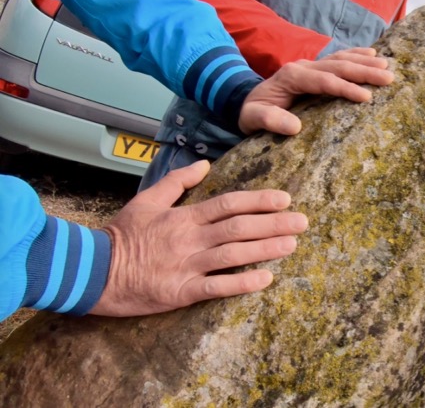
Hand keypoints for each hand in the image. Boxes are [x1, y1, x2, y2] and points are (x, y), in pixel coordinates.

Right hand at [90, 160, 307, 316]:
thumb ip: (177, 181)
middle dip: (273, 224)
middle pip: (238, 228)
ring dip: (265, 249)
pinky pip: (216, 287)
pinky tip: (266, 279)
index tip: (284, 199)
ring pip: (232, 255)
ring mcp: (185, 266)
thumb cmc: (121, 235)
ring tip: (291, 245)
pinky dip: (241, 284)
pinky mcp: (179, 292)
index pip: (228, 204)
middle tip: (303, 221)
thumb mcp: (146, 200)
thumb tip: (205, 163)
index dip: (258, 201)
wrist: (92, 270)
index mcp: (184, 217)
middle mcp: (189, 239)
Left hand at [238, 47, 394, 134]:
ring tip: (387, 66)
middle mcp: (302, 67)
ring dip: (365, 61)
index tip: (366, 97)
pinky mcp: (314, 68)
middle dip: (364, 71)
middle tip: (388, 78)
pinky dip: (356, 54)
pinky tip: (373, 52)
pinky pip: (338, 58)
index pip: (323, 81)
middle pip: (337, 66)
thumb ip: (269, 120)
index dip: (344, 88)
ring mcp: (309, 65)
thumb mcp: (252, 119)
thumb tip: (294, 127)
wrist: (245, 101)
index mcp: (290, 77)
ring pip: (341, 59)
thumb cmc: (250, 113)